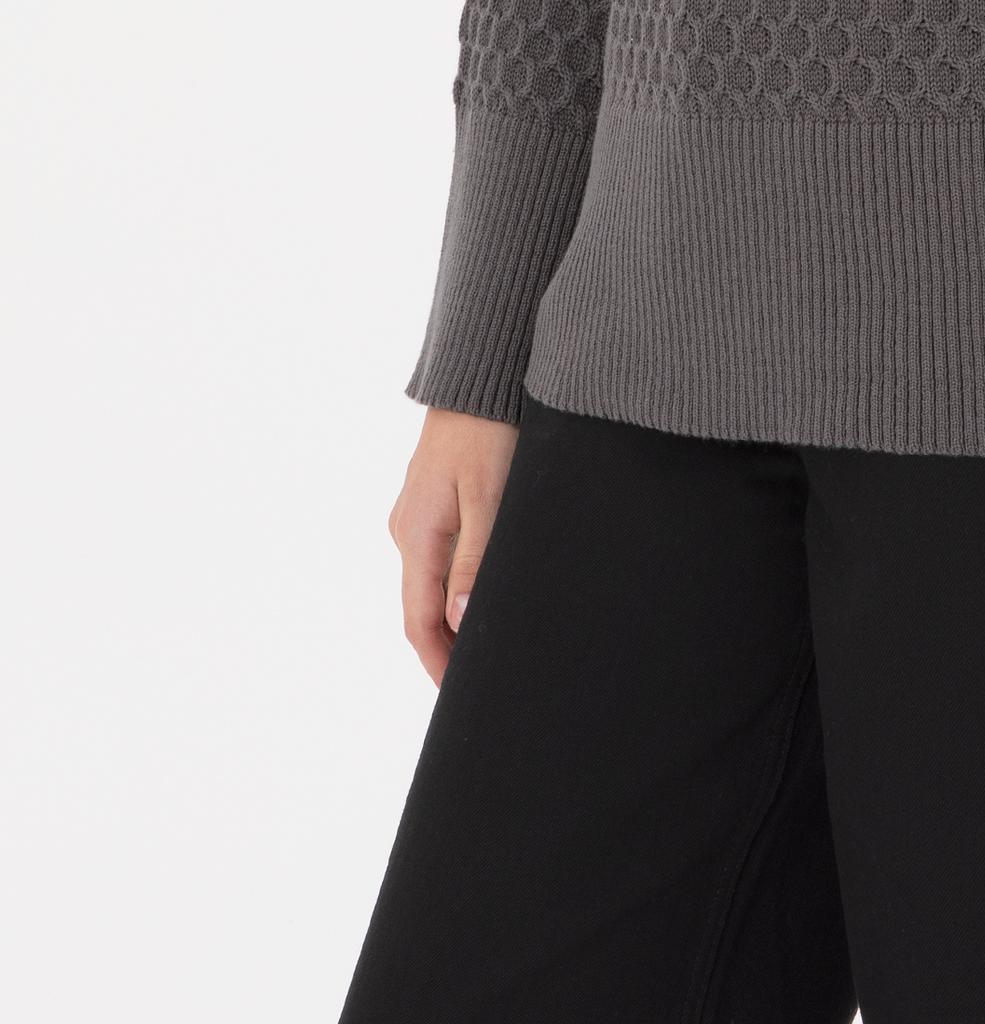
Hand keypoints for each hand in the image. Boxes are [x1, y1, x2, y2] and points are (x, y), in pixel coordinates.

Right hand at [387, 406, 519, 685]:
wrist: (477, 376)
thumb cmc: (488, 431)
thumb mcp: (490, 497)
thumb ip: (475, 561)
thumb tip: (460, 623)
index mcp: (416, 536)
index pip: (419, 622)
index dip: (438, 663)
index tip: (461, 696)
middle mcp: (407, 531)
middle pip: (422, 609)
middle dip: (447, 648)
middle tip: (482, 679)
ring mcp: (417, 515)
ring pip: (429, 585)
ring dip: (452, 619)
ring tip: (488, 645)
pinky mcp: (432, 501)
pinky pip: (438, 559)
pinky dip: (455, 588)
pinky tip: (481, 595)